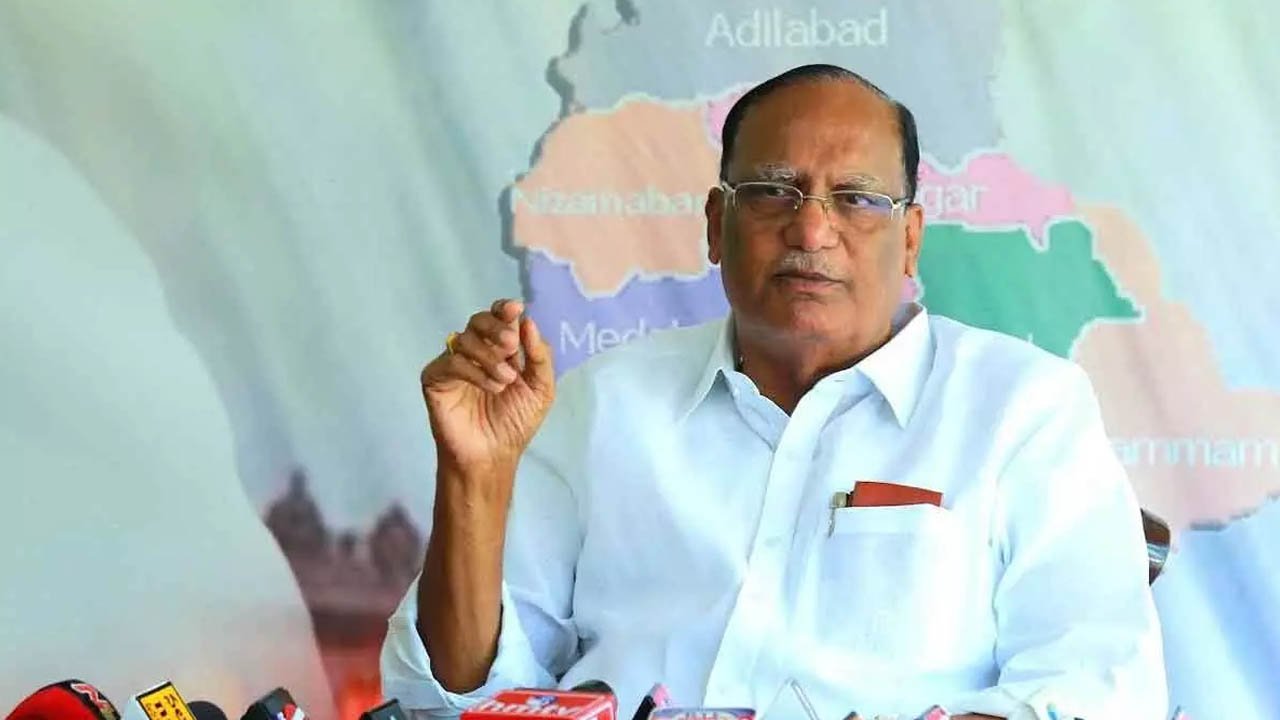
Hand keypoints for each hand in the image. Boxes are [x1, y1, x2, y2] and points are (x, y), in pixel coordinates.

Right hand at [420, 299, 554, 471]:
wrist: (494, 454)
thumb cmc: (515, 422)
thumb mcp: (541, 389)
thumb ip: (539, 356)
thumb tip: (528, 321)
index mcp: (499, 350)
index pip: (498, 319)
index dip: (504, 310)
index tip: (515, 309)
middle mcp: (475, 352)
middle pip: (478, 321)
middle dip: (496, 328)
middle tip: (510, 345)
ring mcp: (453, 363)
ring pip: (465, 339)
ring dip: (490, 357)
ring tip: (506, 381)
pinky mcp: (435, 378)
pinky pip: (451, 361)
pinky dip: (475, 371)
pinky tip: (492, 387)